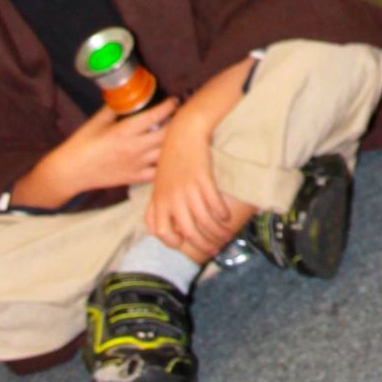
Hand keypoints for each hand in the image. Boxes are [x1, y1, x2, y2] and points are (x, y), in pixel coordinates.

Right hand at [10, 98, 176, 208]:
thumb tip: (126, 93)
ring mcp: (137, 165)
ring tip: (180, 133)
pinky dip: (166, 164)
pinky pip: (158, 173)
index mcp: (125, 131)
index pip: (155, 116)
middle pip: (167, 135)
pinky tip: (170, 156)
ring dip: (174, 142)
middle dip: (177, 123)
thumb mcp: (97, 121)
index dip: (169, 106)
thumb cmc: (81, 144)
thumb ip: (114, 108)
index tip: (175, 99)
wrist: (70, 172)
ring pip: (166, 154)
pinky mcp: (134, 178)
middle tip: (182, 114)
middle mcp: (135, 148)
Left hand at [145, 99, 241, 264]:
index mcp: (159, 201)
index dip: (174, 241)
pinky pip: (213, 203)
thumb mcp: (157, 185)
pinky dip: (221, 213)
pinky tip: (226, 216)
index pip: (162, 232)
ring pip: (203, 221)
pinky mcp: (202, 179)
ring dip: (216, 232)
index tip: (185, 243)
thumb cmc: (171, 160)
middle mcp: (171, 198)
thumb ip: (155, 209)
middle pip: (188, 232)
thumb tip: (157, 232)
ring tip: (225, 235)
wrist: (183, 133)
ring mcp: (187, 189)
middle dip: (203, 243)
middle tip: (214, 248)